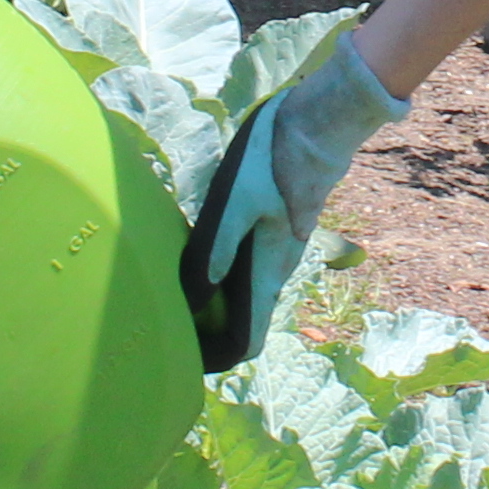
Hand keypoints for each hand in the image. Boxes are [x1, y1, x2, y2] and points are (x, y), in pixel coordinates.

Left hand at [182, 25, 406, 369]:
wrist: (314, 130)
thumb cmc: (272, 165)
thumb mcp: (237, 203)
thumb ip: (218, 248)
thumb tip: (199, 294)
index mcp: (268, 270)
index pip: (250, 338)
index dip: (221, 354)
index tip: (190, 358)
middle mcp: (279, 270)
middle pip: (248, 320)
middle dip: (214, 333)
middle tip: (174, 333)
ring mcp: (282, 253)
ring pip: (250, 296)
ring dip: (221, 308)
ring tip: (182, 307)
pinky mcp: (279, 235)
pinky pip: (253, 273)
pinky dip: (229, 283)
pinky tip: (205, 272)